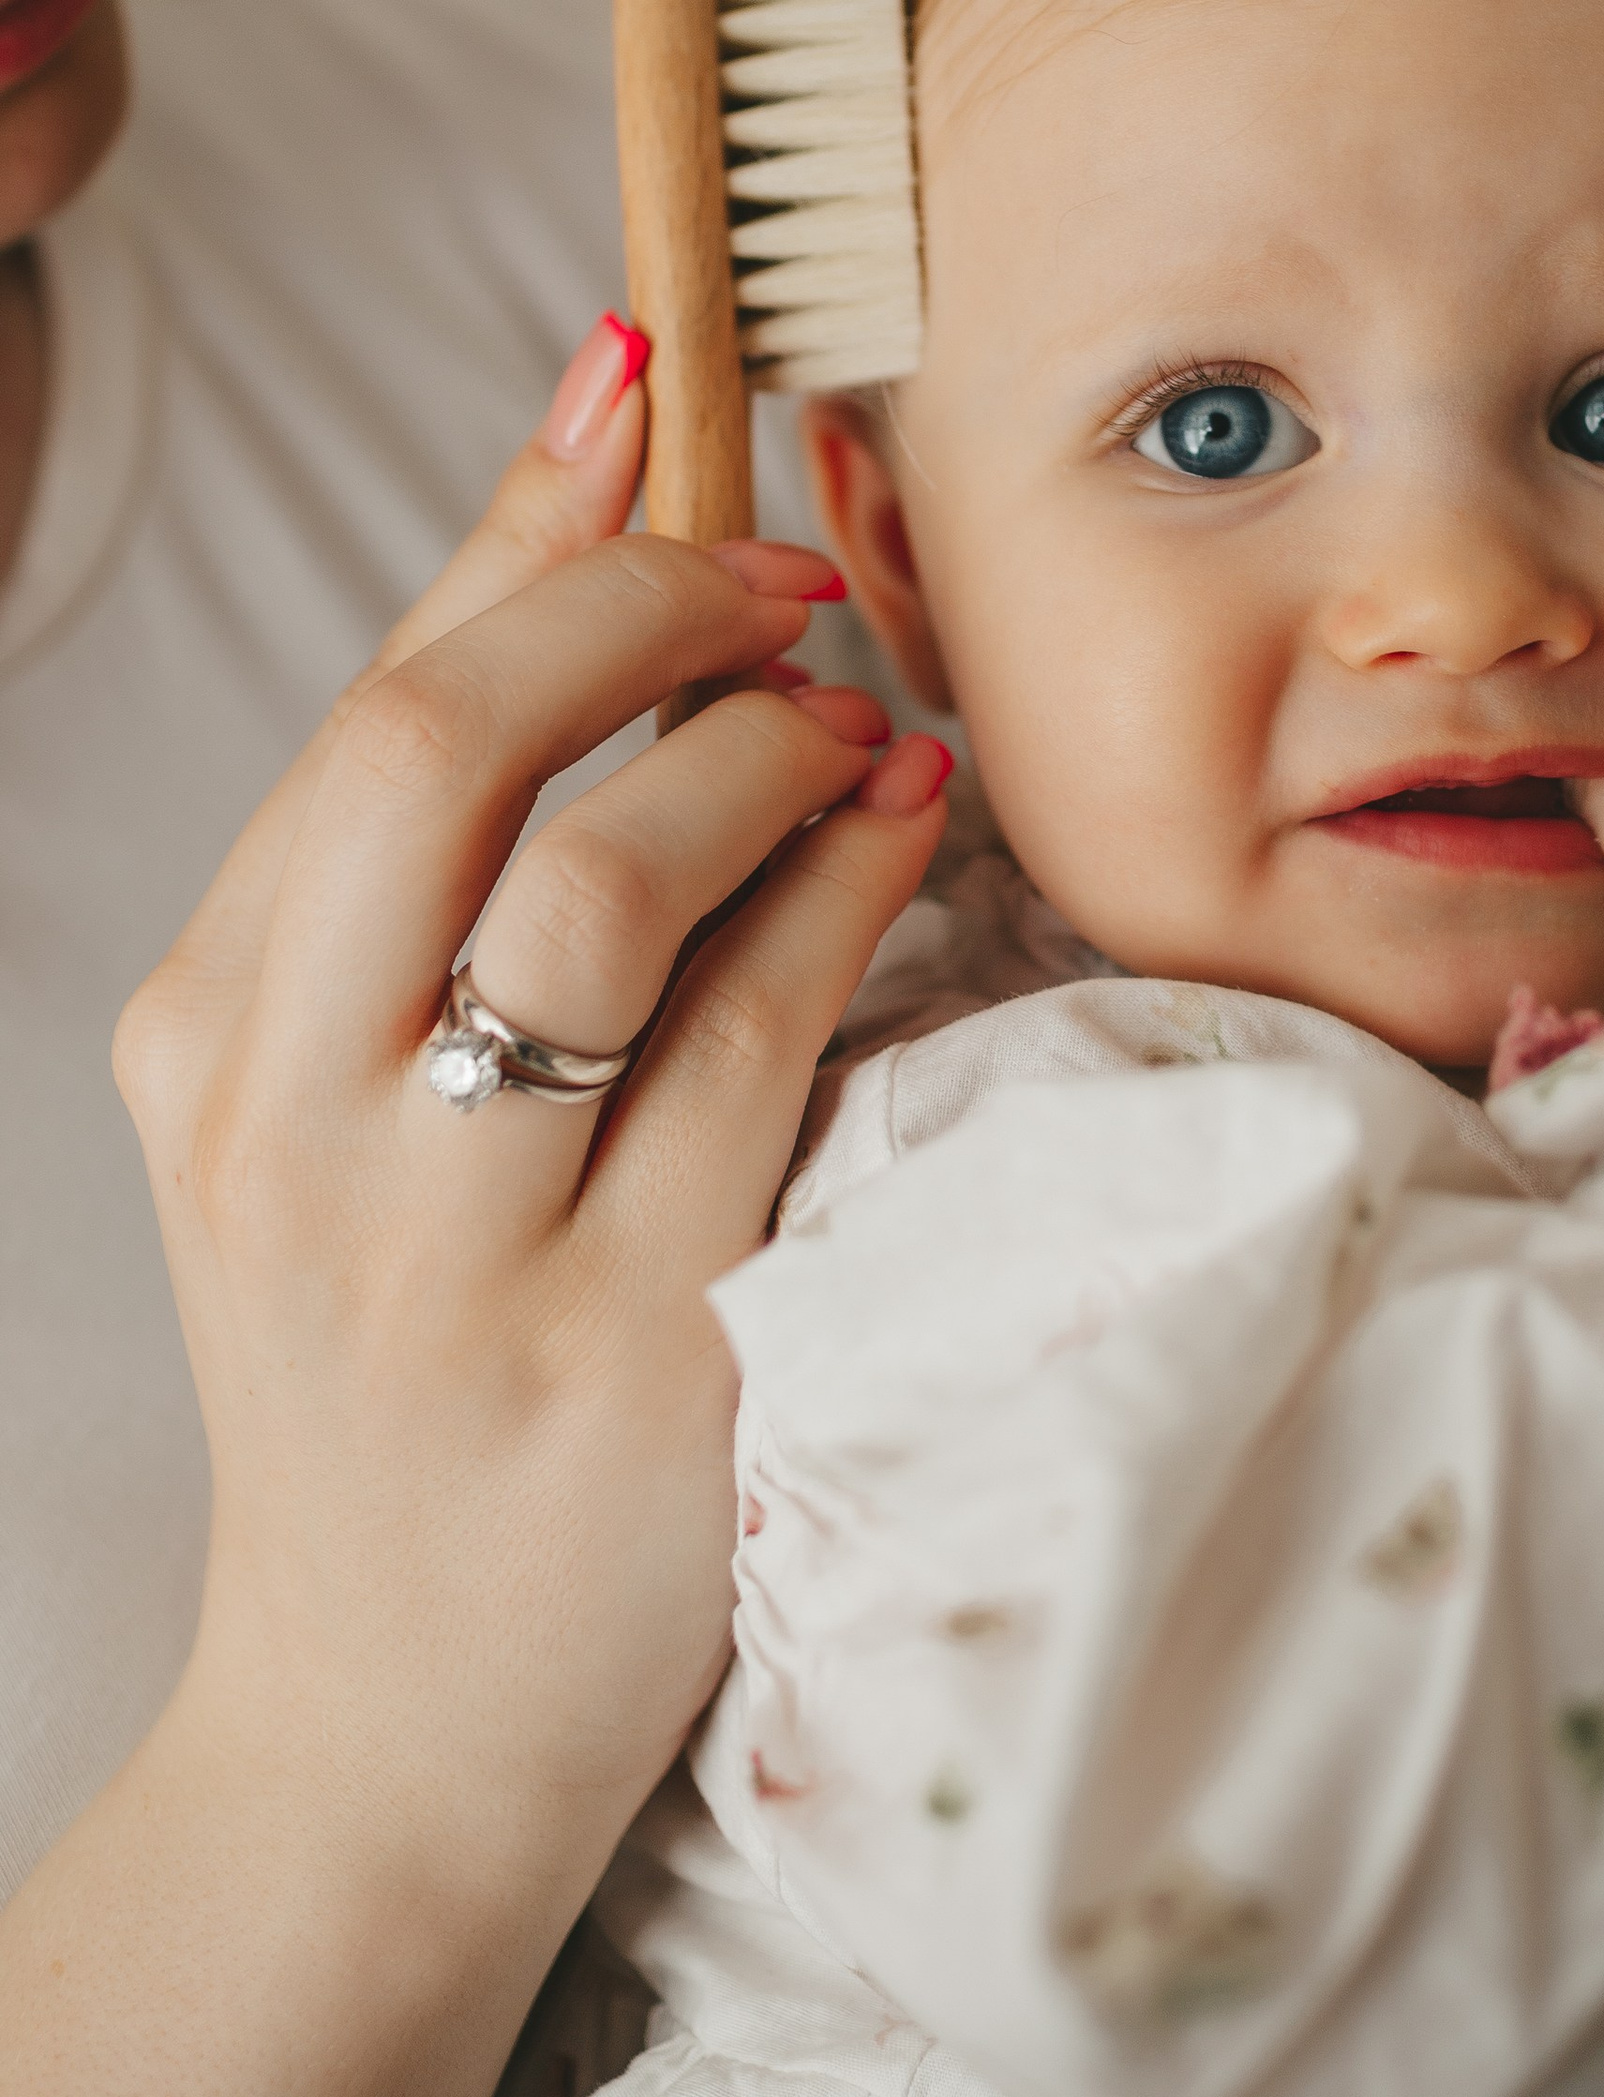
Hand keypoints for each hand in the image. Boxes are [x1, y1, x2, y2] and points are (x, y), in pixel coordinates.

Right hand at [0, 320, 951, 2096]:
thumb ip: (449, 864)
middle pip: (445, 753)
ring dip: (762, 749)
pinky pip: (766, 1057)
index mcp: (207, 1034)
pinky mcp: (637, 1354)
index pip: (371, 704)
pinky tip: (905, 830)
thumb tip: (612, 542)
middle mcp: (294, 1130)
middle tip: (780, 571)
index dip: (528, 510)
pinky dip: (849, 897)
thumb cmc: (398, 1353)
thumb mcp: (341, 1103)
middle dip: (639, 599)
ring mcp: (455, 1255)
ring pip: (606, 890)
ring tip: (852, 718)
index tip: (654, 375)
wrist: (389, 1721)